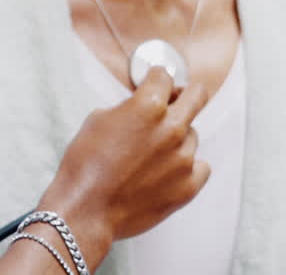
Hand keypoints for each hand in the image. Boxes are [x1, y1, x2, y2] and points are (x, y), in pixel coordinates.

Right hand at [37, 67, 211, 253]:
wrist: (86, 209)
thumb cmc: (85, 164)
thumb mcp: (98, 120)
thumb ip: (128, 107)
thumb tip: (140, 106)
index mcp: (148, 106)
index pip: (164, 77)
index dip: (156, 78)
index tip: (155, 82)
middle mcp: (171, 128)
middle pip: (197, 96)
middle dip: (185, 94)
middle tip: (176, 99)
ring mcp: (183, 158)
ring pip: (192, 136)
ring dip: (177, 138)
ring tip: (151, 153)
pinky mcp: (189, 185)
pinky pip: (200, 167)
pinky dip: (187, 167)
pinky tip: (166, 171)